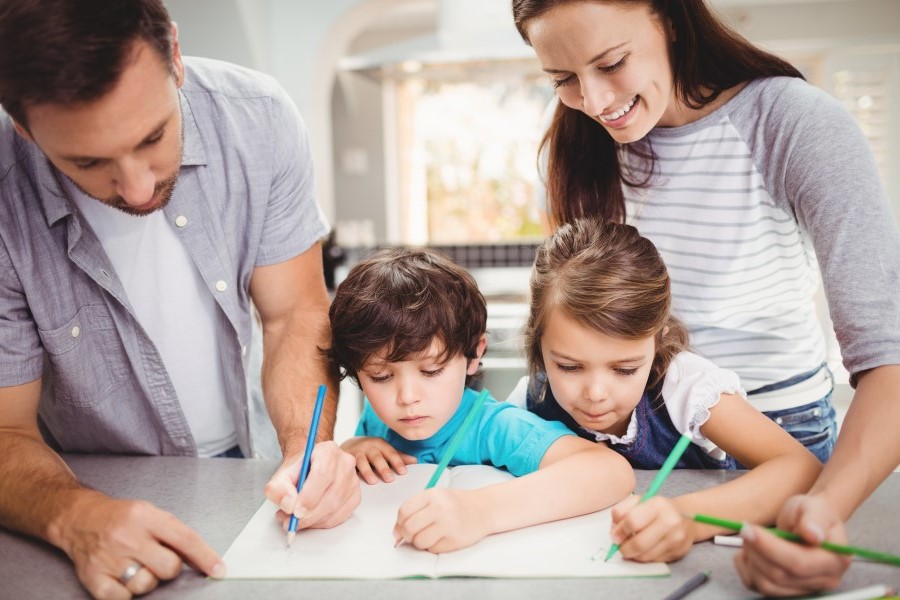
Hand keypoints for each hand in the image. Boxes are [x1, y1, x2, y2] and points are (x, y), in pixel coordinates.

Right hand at [54, 492, 223, 599]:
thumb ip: (174, 534)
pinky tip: (122, 578)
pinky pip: (122, 598)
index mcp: (146, 517)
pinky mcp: (93, 577)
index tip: (219, 570)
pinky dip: (126, 593)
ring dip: (146, 580)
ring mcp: (109, 558)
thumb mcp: (150, 514)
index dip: (205, 557)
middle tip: (157, 560)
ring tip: (135, 566)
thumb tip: (203, 560)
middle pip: (168, 567)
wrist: (79, 518)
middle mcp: (128, 536)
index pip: (184, 539)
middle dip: (169, 568)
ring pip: (146, 585)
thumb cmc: (121, 518)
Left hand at [266, 440, 359, 529]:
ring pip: (335, 507)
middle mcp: (345, 463)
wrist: (309, 470)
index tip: (295, 511)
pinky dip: (322, 523)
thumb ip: (278, 488)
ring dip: (313, 520)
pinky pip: (340, 516)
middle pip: (330, 494)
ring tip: (295, 520)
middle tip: (291, 522)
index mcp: (327, 451)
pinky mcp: (355, 496)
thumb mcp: (281, 476)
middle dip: (309, 514)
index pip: (322, 474)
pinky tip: (310, 519)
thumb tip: (289, 504)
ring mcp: (353, 480)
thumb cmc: (298, 472)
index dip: (309, 496)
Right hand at [340, 436, 417, 483]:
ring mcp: (356, 451)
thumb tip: (415, 461)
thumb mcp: (384, 450)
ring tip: (373, 482)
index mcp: (380, 444)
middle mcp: (369, 446)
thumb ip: (398, 456)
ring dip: (367, 471)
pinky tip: (354, 479)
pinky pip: (349, 465)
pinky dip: (352, 471)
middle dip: (384, 468)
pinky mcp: (346, 458)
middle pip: (377, 457)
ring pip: (362, 461)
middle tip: (390, 479)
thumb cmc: (372, 450)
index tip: (403, 472)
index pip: (391, 453)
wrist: (349, 445)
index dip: (397, 462)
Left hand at [394, 488, 487, 552]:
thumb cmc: (454, 504)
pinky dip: (433, 547)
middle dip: (407, 536)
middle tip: (413, 536)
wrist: (483, 509)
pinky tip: (442, 538)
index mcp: (432, 494)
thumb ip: (415, 510)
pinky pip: (432, 550)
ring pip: (419, 542)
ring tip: (429, 536)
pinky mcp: (455, 540)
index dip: (399, 523)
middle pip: (409, 528)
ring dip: (420, 543)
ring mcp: (448, 524)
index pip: (404, 511)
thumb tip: (396, 532)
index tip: (401, 529)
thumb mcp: (435, 497)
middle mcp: (439, 508)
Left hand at [609, 495, 694, 561]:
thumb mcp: (637, 501)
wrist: (685, 518)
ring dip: (633, 554)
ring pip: (645, 555)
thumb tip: (614, 533)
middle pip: (639, 543)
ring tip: (631, 548)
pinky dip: (644, 557)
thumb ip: (621, 512)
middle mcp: (670, 521)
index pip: (632, 522)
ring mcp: (676, 538)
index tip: (614, 536)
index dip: (619, 531)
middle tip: (620, 547)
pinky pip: (654, 561)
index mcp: (658, 504)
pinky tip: (644, 549)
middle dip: (624, 548)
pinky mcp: (679, 552)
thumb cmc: (656, 509)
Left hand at [734, 495, 850, 595]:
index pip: (799, 563)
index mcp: (834, 561)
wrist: (809, 524)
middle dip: (757, 551)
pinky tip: (749, 550)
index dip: (770, 548)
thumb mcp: (814, 507)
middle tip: (746, 528)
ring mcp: (803, 589)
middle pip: (780, 576)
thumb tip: (813, 535)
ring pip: (766, 585)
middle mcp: (823, 581)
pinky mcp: (785, 591)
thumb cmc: (812, 514)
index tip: (749, 529)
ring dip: (750, 559)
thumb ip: (814, 520)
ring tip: (750, 537)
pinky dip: (745, 568)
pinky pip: (757, 585)